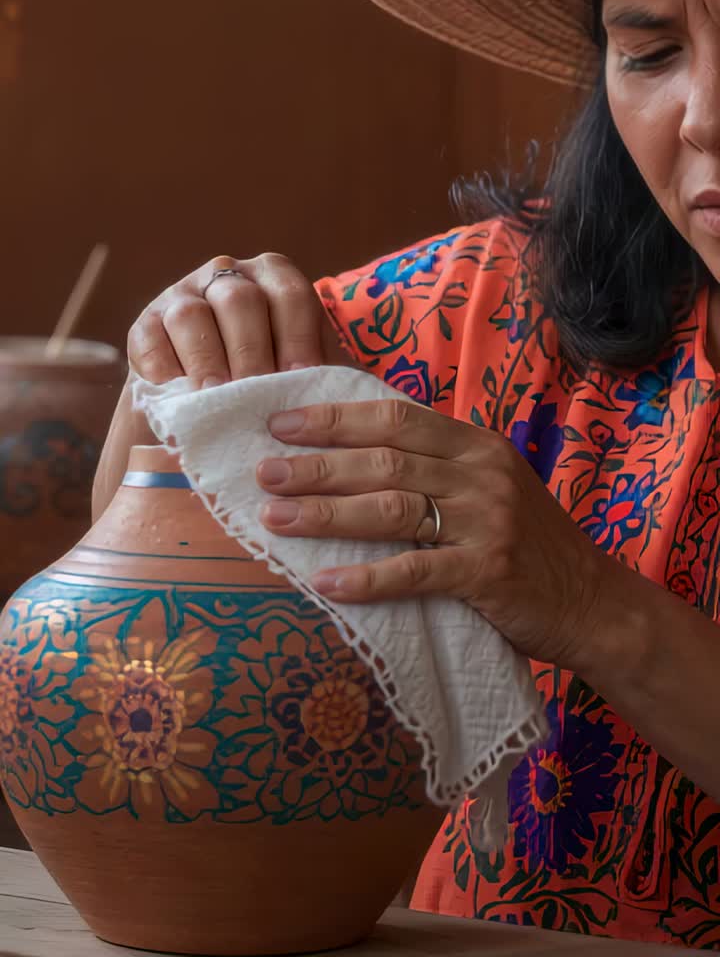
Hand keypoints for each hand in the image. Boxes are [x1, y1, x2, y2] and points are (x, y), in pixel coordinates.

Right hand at [127, 253, 350, 385]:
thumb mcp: (300, 374)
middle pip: (240, 301)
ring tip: (218, 399)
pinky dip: (165, 369)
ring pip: (192, 314)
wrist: (206, 412)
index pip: (290, 294)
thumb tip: (346, 399)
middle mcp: (227, 276)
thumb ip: (321, 377)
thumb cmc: (268, 389)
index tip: (300, 379)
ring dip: (207, 360)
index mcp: (273, 278)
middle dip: (251, 352)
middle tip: (258, 397)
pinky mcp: (145, 324)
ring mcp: (181, 296)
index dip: (297, 336)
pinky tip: (180, 398)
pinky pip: (151, 339)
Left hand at [257, 396, 609, 672]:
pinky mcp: (488, 573)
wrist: (591, 601)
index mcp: (476, 444)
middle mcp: (482, 473)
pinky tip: (326, 583)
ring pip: (392, 507)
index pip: (394, 418)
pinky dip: (367, 578)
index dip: (335, 418)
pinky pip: (415, 572)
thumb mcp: (487, 485)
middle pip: (384, 459)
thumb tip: (350, 450)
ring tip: (275, 518)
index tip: (281, 423)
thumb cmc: (525, 543)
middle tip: (264, 470)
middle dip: (317, 464)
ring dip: (326, 513)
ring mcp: (487, 521)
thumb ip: (434, 465)